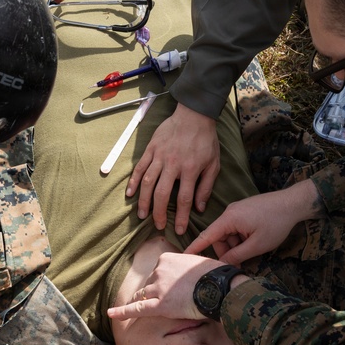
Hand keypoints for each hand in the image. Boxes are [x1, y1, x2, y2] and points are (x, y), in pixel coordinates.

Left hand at [106, 252, 223, 320]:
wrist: (221, 287)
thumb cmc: (215, 275)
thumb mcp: (198, 260)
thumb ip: (186, 264)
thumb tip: (188, 271)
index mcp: (167, 258)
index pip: (158, 271)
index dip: (164, 281)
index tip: (174, 286)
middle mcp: (159, 271)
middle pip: (150, 284)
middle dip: (157, 292)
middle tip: (174, 298)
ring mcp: (158, 288)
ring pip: (145, 295)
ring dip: (147, 301)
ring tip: (159, 306)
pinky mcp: (160, 305)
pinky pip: (137, 308)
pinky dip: (123, 311)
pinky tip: (111, 314)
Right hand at [127, 104, 218, 234]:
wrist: (194, 115)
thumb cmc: (206, 140)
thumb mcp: (213, 164)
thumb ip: (206, 186)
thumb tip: (200, 208)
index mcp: (190, 169)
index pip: (184, 199)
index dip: (182, 217)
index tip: (180, 230)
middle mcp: (173, 164)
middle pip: (162, 194)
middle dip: (159, 213)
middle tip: (158, 225)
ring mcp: (159, 156)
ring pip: (147, 182)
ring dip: (143, 200)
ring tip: (142, 215)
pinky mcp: (151, 149)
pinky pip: (139, 167)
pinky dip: (133, 181)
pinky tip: (130, 194)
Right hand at [184, 180, 321, 265]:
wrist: (293, 203)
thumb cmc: (276, 222)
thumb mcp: (257, 245)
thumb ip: (237, 256)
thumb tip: (222, 265)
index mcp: (229, 219)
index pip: (206, 236)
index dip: (194, 248)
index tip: (182, 257)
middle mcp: (229, 213)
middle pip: (219, 238)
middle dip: (227, 251)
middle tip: (242, 262)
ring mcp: (237, 211)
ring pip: (229, 235)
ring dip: (237, 246)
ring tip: (254, 249)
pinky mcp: (244, 212)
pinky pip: (236, 229)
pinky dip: (242, 239)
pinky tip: (254, 242)